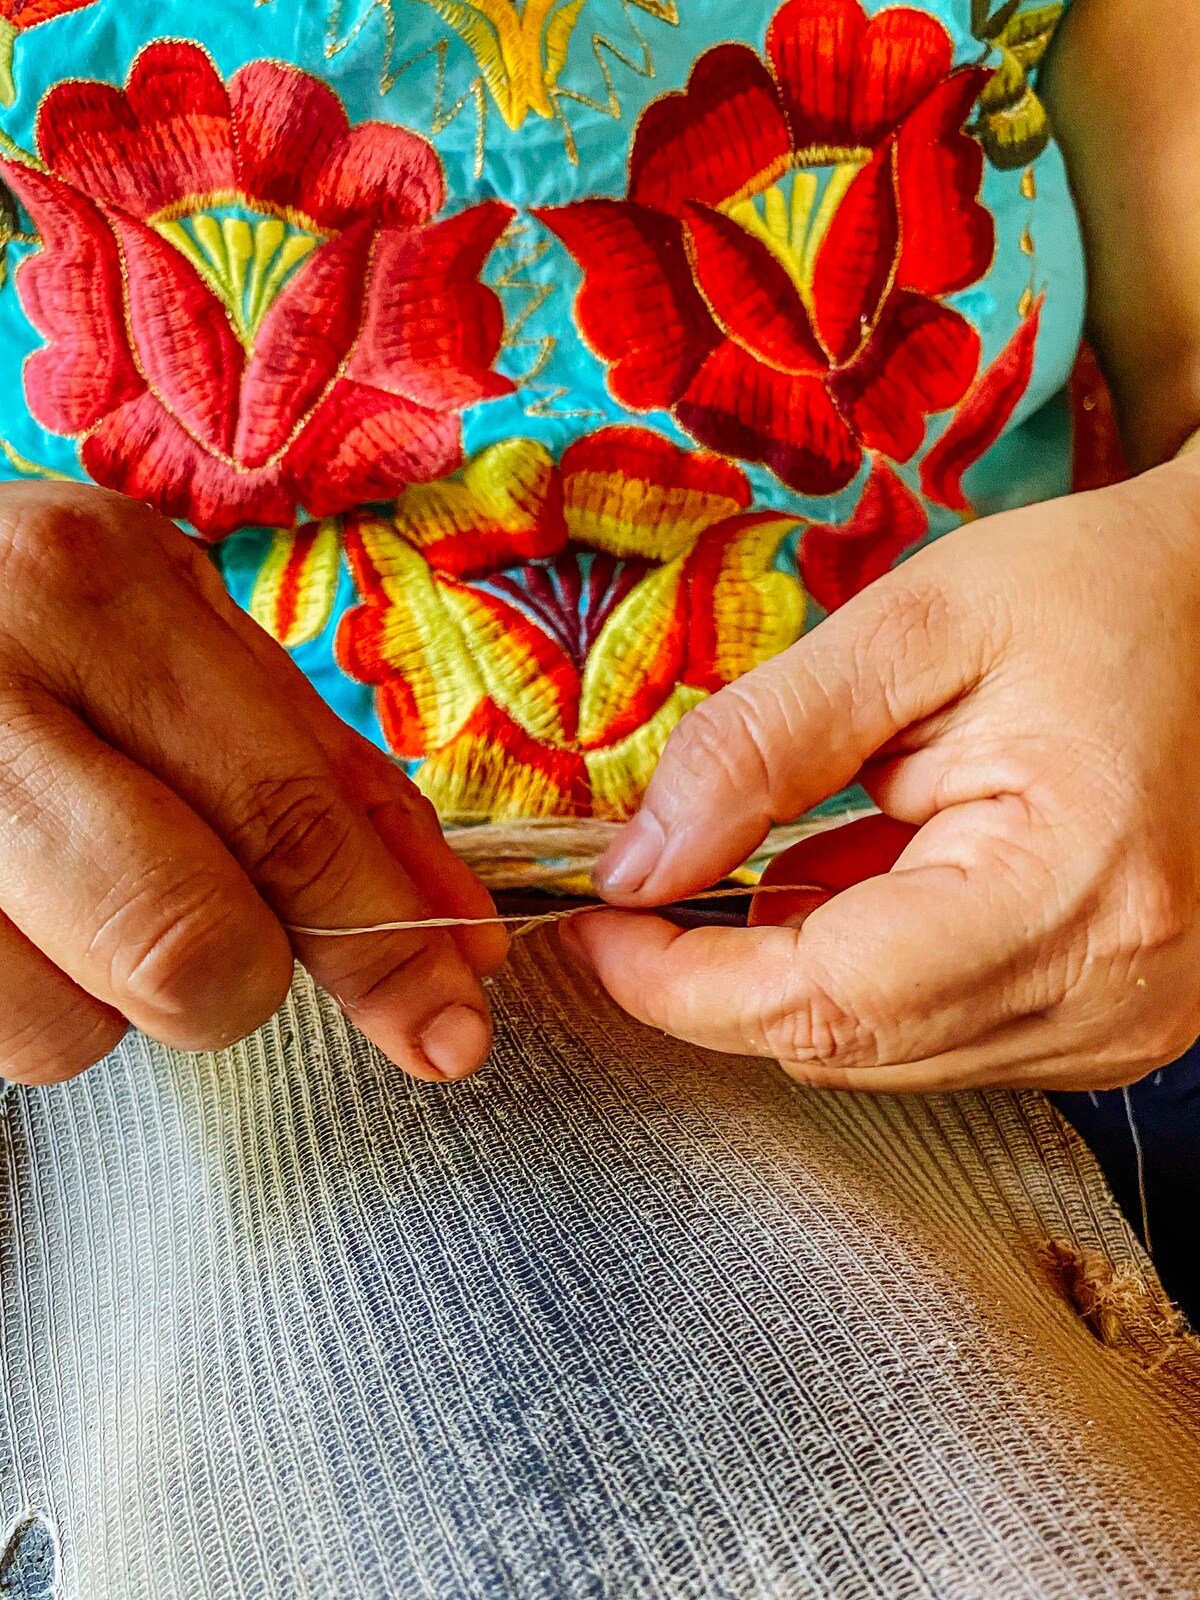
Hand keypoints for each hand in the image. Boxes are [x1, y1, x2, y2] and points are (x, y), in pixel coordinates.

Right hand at [0, 481, 505, 1085]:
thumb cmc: (32, 623)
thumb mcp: (179, 641)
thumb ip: (330, 780)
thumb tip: (468, 935)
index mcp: (97, 585)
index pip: (286, 812)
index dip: (386, 941)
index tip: (449, 1028)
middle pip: (189, 946)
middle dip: (240, 979)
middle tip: (222, 936)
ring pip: (72, 1031)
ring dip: (106, 996)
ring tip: (69, 890)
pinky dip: (27, 1003)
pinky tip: (11, 912)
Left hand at [569, 455, 1199, 1092]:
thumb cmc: (1099, 592)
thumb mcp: (911, 631)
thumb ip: (761, 746)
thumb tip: (641, 863)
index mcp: (1068, 889)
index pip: (826, 999)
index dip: (682, 981)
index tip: (598, 922)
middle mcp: (1110, 992)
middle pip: (844, 1041)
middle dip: (719, 974)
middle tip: (655, 879)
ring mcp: (1121, 1021)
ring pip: (880, 1050)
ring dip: (796, 965)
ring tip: (800, 843)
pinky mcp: (1111, 1018)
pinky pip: (935, 1030)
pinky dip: (867, 967)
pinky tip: (873, 872)